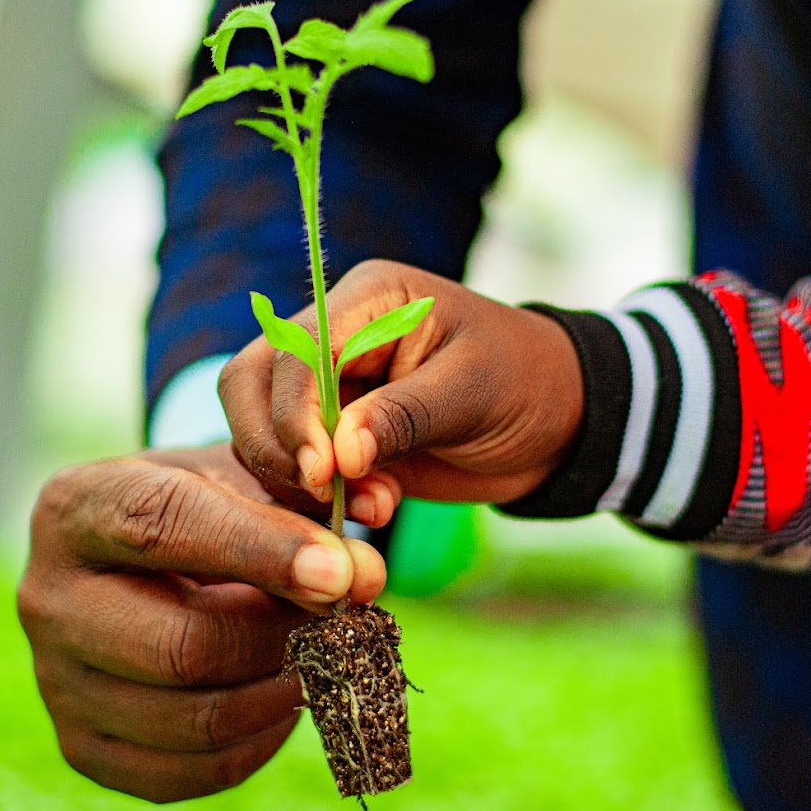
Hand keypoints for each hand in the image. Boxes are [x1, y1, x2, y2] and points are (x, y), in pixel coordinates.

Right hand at [17, 443, 385, 802]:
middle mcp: (47, 598)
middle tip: (345, 619)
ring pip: (198, 718)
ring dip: (285, 691)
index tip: (343, 571)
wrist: (141, 562)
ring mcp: (57, 683)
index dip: (262, 550)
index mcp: (75, 508)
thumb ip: (302, 507)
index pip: (162, 526)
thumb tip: (363, 576)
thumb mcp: (240, 474)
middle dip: (285, 636)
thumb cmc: (204, 506)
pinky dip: (262, 739)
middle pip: (182, 644)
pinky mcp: (84, 747)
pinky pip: (195, 770)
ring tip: (323, 652)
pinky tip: (283, 692)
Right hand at [218, 259, 583, 518]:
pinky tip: (380, 508)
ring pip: (265, 433)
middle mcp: (334, 340)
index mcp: (366, 302)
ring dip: (302, 481)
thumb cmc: (526, 382)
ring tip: (376, 505)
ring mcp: (331, 391)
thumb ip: (403, 416)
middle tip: (326, 494)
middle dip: (277, 446)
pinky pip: (298, 470)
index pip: (294, 351)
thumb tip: (338, 455)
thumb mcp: (473, 391)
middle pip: (252, 385)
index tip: (320, 471)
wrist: (558, 420)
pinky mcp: (336, 439)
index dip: (293, 411)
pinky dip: (325, 500)